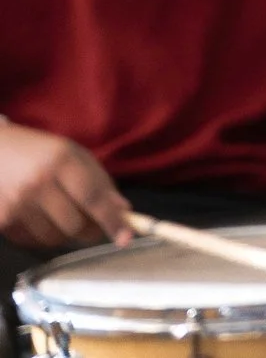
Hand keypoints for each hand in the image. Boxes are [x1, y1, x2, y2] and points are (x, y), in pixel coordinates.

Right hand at [0, 120, 129, 248]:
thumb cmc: (41, 151)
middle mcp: (38, 183)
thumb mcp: (75, 155)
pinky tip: (41, 218)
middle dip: (90, 230)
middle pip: (74, 225)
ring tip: (63, 215)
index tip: (126, 239)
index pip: (93, 198)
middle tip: (94, 224)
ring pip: (53, 238)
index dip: (111, 221)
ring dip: (65, 234)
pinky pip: (31, 241)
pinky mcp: (2, 219)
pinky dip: (43, 236)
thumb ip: (100, 181)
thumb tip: (123, 210)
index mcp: (62, 161)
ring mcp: (16, 202)